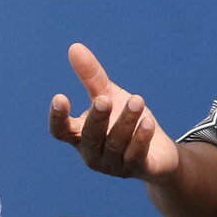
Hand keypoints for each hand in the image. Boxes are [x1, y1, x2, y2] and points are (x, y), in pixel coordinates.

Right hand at [49, 43, 180, 181]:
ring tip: (137, 100)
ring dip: (126, 121)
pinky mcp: (135, 169)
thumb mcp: (108, 95)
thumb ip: (91, 76)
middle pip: (90, 136)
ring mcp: (113, 164)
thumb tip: (75, 47)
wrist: (158, 152)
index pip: (61, 131)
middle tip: (104, 99)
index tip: (60, 97)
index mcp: (79, 136)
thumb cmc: (125, 121)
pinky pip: (136, 154)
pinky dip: (141, 138)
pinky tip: (148, 122)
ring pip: (115, 143)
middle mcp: (91, 153)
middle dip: (97, 118)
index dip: (58, 117)